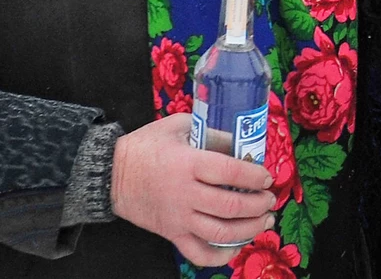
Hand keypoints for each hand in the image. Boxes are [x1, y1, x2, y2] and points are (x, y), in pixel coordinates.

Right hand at [110, 113, 275, 266]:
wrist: (109, 174)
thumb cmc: (147, 146)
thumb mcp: (180, 126)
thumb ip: (212, 133)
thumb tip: (242, 144)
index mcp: (189, 164)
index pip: (231, 172)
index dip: (255, 176)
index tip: (267, 177)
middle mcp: (185, 194)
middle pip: (231, 206)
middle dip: (259, 204)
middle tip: (270, 199)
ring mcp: (178, 218)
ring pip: (220, 232)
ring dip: (249, 229)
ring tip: (265, 220)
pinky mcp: (171, 234)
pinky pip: (198, 253)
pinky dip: (221, 255)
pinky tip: (237, 245)